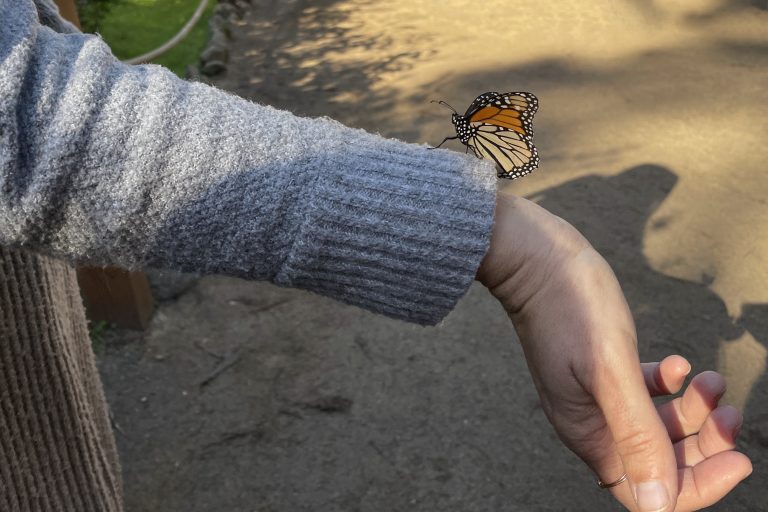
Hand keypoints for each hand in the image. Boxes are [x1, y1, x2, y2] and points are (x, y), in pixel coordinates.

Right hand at [476, 192, 751, 510]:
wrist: (537, 259)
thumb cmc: (569, 308)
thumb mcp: (611, 370)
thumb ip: (636, 434)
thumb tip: (659, 504)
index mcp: (589, 435)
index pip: (649, 493)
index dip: (697, 485)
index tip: (737, 457)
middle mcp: (592, 425)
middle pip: (659, 462)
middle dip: (703, 445)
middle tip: (731, 413)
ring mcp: (597, 397)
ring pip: (657, 427)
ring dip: (693, 411)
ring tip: (710, 378)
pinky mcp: (603, 371)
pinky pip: (646, 395)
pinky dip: (671, 386)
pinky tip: (680, 365)